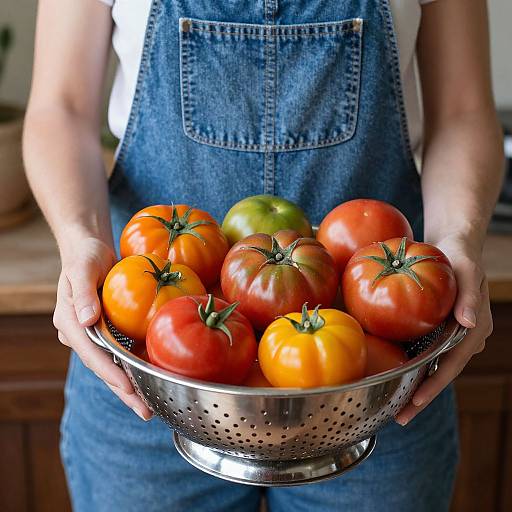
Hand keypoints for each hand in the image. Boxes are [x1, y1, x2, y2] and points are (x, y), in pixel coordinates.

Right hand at [53, 237, 152, 419]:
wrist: (89, 251)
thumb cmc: (86, 256)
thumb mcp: (82, 269)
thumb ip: (84, 294)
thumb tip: (86, 321)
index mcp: (69, 322)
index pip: (91, 352)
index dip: (109, 372)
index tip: (128, 388)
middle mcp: (79, 334)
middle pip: (102, 367)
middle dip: (123, 392)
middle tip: (146, 412)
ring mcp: (92, 335)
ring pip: (111, 366)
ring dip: (129, 386)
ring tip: (149, 406)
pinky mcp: (106, 332)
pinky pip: (119, 354)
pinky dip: (132, 368)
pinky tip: (149, 380)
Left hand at [395, 235, 492, 425]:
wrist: (454, 246)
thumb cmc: (460, 257)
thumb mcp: (467, 271)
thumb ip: (470, 296)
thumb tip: (471, 323)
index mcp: (474, 329)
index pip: (453, 363)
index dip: (435, 383)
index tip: (415, 401)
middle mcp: (464, 338)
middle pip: (442, 372)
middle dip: (422, 396)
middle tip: (400, 418)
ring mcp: (451, 336)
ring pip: (434, 367)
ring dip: (416, 386)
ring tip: (395, 407)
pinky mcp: (437, 330)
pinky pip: (426, 353)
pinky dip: (413, 367)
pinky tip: (395, 376)